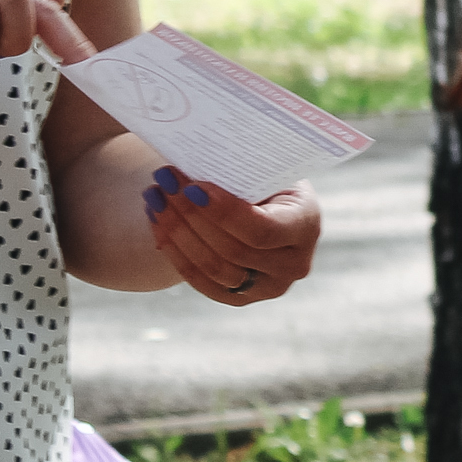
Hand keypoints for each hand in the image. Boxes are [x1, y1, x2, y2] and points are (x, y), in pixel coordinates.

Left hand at [143, 173, 320, 304]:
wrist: (272, 204)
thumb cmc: (268, 177)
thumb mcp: (267, 169)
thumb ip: (241, 171)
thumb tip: (192, 163)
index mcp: (305, 227)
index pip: (262, 229)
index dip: (224, 212)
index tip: (192, 185)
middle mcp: (292, 265)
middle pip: (233, 250)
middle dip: (192, 215)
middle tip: (165, 181)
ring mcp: (266, 287)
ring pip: (213, 268)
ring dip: (177, 232)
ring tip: (155, 197)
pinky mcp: (239, 298)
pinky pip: (200, 281)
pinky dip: (175, 252)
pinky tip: (157, 222)